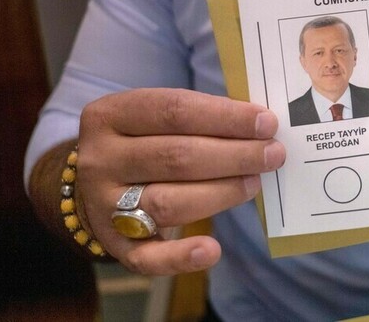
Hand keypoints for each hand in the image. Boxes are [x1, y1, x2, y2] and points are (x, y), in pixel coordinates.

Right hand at [74, 88, 284, 274]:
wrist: (95, 182)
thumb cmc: (143, 140)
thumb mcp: (155, 116)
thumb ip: (200, 115)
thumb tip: (258, 125)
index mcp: (111, 115)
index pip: (174, 110)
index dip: (225, 117)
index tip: (267, 123)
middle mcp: (100, 160)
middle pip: (176, 157)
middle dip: (234, 155)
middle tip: (273, 154)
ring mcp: (102, 205)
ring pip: (169, 203)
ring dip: (221, 194)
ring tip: (254, 183)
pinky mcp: (113, 245)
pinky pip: (147, 257)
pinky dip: (180, 257)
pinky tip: (211, 250)